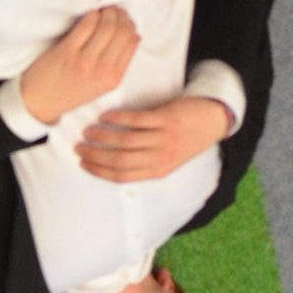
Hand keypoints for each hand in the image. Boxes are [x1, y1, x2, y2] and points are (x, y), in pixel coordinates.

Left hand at [20, 7, 138, 124]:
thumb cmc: (71, 91)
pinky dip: (91, 15)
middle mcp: (101, 70)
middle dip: (120, 15)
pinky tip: (90, 16)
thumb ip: (118, 64)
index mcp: (113, 79)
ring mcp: (84, 60)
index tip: (123, 19)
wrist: (41, 102)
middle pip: (122, 30)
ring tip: (103, 11)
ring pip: (106, 25)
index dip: (129, 25)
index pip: (132, 41)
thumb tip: (134, 36)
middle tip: (114, 11)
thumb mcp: (102, 86)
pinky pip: (86, 24)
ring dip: (107, 12)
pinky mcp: (67, 51)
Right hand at [74, 96, 230, 182]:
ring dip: (102, 136)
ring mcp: (163, 138)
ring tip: (88, 131)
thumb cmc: (186, 140)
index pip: (121, 176)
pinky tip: (105, 116)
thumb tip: (112, 162)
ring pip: (125, 141)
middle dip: (95, 155)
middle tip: (79, 147)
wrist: (214, 121)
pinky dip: (118, 118)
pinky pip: (137, 120)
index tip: (82, 163)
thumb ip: (144, 163)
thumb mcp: (167, 160)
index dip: (99, 171)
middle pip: (119, 160)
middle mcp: (160, 157)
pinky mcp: (166, 119)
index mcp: (158, 171)